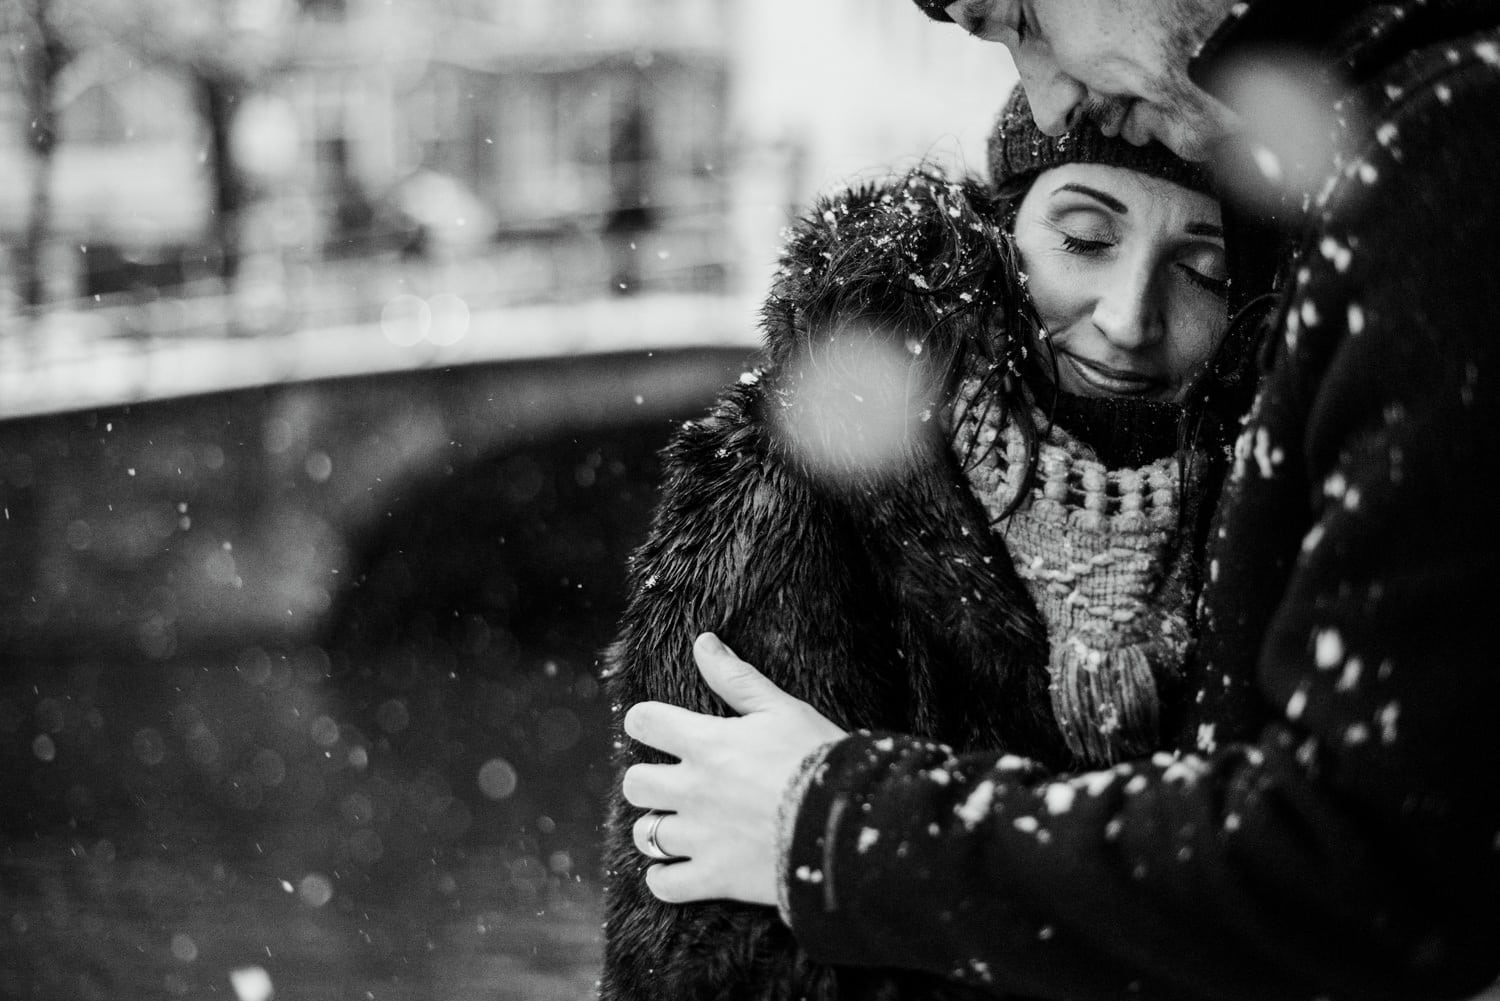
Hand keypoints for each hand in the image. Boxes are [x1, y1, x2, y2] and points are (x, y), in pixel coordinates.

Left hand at [622, 632, 847, 905]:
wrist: (848, 825)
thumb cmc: (819, 759)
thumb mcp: (782, 708)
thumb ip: (736, 678)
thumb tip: (703, 642)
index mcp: (706, 743)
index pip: (642, 722)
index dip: (647, 722)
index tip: (661, 729)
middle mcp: (692, 789)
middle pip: (634, 782)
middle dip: (649, 780)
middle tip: (676, 783)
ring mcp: (699, 837)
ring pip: (644, 834)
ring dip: (658, 829)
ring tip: (682, 827)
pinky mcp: (713, 877)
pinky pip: (664, 884)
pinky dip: (666, 879)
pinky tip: (682, 869)